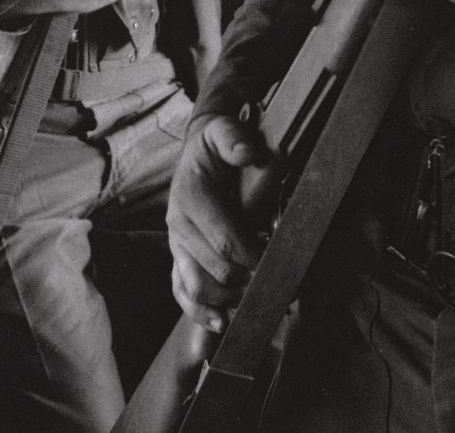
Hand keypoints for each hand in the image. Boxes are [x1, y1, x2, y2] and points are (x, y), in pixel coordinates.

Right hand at [168, 115, 269, 331]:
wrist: (195, 157)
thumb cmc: (214, 148)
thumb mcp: (222, 132)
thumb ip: (233, 139)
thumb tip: (247, 153)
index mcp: (190, 196)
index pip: (225, 240)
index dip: (254, 258)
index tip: (277, 261)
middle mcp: (178, 224)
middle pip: (215, 271)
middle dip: (248, 280)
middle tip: (274, 278)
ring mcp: (177, 245)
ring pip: (196, 287)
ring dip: (228, 299)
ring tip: (255, 297)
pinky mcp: (178, 259)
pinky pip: (182, 293)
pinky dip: (200, 312)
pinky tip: (222, 323)